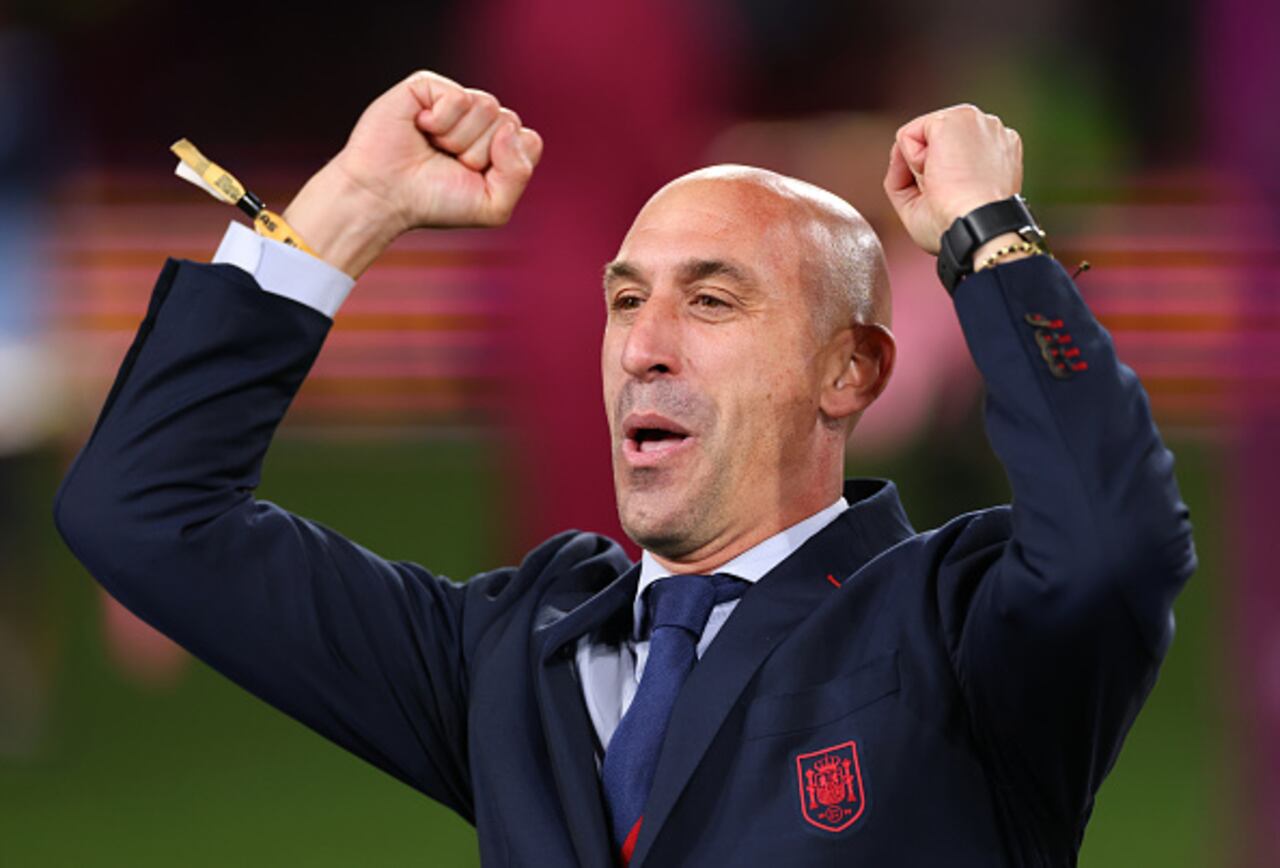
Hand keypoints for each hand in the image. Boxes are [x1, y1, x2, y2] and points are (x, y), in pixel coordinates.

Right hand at [284, 70, 543, 276]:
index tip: (475, 178)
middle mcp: (479, 120)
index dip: (505, 164)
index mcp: (498, 145)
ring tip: (434, 147)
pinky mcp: (429, 86)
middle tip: (448, 164)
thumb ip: (519, 173)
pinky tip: (421, 128)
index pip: (529, 141)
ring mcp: (454, 101)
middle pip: (510, 123)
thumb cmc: (435, 202)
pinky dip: (441, 122)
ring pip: (488, 107)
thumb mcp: (493, 207)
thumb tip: (507, 128)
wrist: (384, 196)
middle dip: (480, 154)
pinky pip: (459, 98)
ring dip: (459, 139)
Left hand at [883, 105, 1022, 255]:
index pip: (945, 153)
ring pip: (919, 138)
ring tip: (944, 183)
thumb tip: (898, 151)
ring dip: (921, 168)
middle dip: (928, 171)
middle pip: (931, 144)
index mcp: (994, 149)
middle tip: (949, 193)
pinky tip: (936, 173)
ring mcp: (975, 120)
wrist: (976, 226)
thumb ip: (909, 175)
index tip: (956, 198)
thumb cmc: (957, 224)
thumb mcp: (931, 202)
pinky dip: (911, 161)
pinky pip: (906, 136)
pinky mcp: (956, 117)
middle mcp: (989, 129)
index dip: (935, 179)